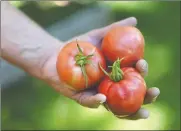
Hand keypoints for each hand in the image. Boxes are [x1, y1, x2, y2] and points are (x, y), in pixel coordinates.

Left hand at [42, 17, 159, 119]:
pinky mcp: (82, 97)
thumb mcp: (98, 35)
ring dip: (130, 110)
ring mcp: (96, 93)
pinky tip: (102, 98)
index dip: (141, 71)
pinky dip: (96, 101)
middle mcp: (109, 85)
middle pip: (131, 94)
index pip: (133, 74)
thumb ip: (115, 30)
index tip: (142, 64)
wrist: (56, 55)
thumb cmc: (79, 46)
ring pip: (115, 105)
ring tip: (142, 111)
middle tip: (154, 92)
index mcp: (115, 72)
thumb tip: (134, 21)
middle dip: (145, 96)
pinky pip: (90, 102)